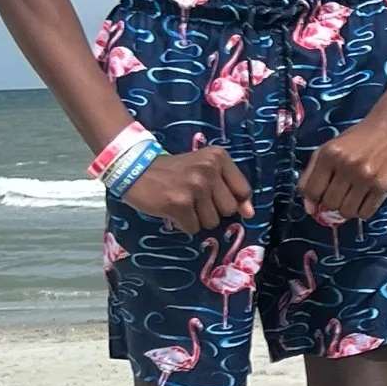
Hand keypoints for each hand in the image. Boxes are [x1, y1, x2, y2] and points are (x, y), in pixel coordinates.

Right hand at [120, 144, 252, 233]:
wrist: (136, 169)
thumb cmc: (174, 171)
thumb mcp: (204, 167)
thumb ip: (228, 186)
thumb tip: (250, 213)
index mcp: (219, 157)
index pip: (244, 190)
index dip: (238, 203)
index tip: (223, 205)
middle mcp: (209, 169)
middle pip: (229, 209)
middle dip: (215, 212)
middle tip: (197, 203)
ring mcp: (195, 186)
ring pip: (212, 221)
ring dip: (198, 220)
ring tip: (185, 206)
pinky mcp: (179, 203)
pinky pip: (193, 228)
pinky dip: (184, 225)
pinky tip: (174, 212)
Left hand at [298, 98, 386, 224]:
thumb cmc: (359, 137)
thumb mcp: (330, 148)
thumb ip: (312, 175)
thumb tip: (309, 208)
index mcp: (329, 155)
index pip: (310, 191)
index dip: (314, 197)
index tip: (323, 194)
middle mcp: (346, 165)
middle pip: (329, 203)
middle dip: (333, 202)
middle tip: (342, 192)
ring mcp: (366, 176)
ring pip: (347, 212)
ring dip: (348, 209)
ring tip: (354, 196)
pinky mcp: (383, 185)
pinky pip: (366, 213)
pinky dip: (363, 211)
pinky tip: (366, 198)